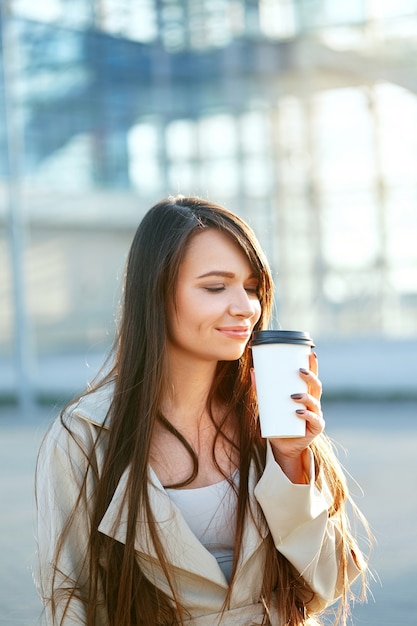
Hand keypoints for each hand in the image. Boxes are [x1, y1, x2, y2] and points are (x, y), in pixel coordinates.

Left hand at [268, 352, 324, 481]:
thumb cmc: (277, 421)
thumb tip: (253, 371)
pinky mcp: (314, 429)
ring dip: (306, 397)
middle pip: (316, 387)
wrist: (282, 446)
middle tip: (299, 371)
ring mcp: (316, 416)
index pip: (312, 377)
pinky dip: (307, 415)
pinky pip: (314, 421)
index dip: (314, 365)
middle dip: (310, 377)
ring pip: (315, 402)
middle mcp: (313, 403)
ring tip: (293, 395)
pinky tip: (299, 412)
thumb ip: (261, 389)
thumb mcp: (268, 404)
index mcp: (306, 394)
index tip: (310, 353)